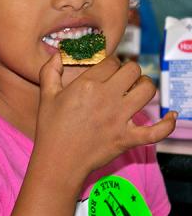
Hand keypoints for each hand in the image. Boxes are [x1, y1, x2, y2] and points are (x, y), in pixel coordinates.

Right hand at [34, 53, 176, 177]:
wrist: (59, 160)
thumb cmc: (51, 128)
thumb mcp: (46, 95)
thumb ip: (50, 70)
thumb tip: (58, 55)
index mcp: (88, 85)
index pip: (111, 61)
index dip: (112, 61)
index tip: (108, 67)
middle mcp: (107, 98)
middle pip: (133, 71)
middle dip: (130, 70)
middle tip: (123, 77)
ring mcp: (120, 118)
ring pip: (148, 91)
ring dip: (146, 86)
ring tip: (139, 89)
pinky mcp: (128, 138)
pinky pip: (157, 131)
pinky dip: (167, 124)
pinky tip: (171, 116)